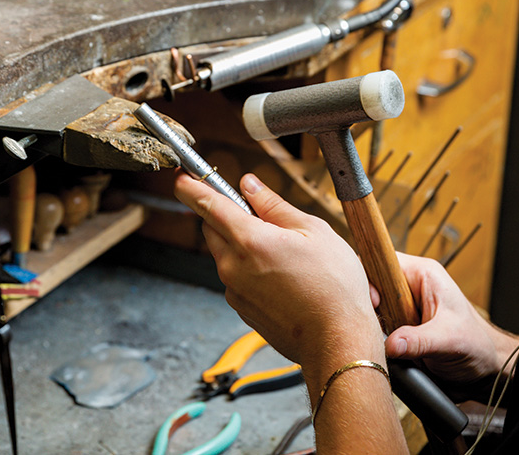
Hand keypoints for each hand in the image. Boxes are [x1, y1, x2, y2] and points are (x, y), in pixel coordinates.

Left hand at [174, 172, 383, 370]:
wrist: (337, 342)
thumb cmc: (333, 286)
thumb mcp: (313, 231)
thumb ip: (274, 205)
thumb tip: (249, 185)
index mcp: (249, 240)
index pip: (207, 204)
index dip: (190, 186)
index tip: (181, 177)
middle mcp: (233, 266)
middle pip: (212, 228)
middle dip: (226, 215)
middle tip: (257, 215)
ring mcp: (234, 290)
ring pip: (225, 253)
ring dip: (241, 244)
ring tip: (282, 252)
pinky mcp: (240, 308)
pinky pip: (235, 277)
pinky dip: (249, 269)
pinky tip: (281, 276)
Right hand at [380, 253, 518, 400]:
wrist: (486, 367)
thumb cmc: (478, 345)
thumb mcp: (449, 340)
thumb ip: (419, 340)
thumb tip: (390, 344)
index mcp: (422, 274)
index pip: (381, 260)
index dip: (371, 279)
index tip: (375, 303)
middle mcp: (409, 285)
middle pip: (371, 283)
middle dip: (370, 305)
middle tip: (379, 325)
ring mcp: (402, 303)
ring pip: (371, 305)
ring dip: (374, 322)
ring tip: (387, 338)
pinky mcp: (398, 321)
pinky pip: (376, 321)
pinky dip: (377, 334)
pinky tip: (387, 345)